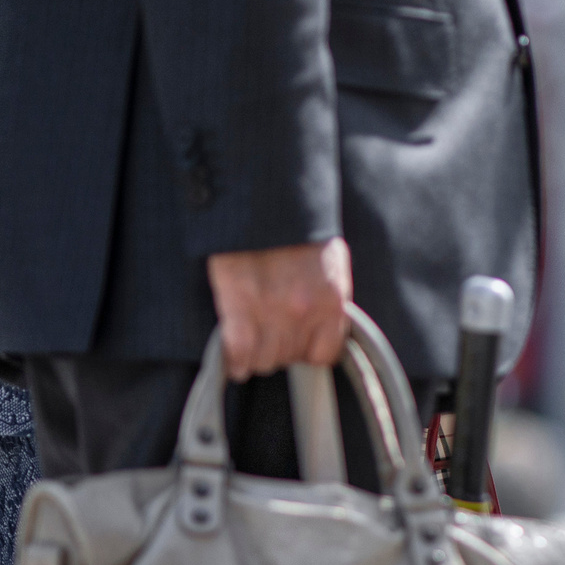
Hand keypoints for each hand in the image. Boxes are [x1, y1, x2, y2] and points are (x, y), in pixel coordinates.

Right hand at [207, 239, 352, 379]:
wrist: (264, 203)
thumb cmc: (296, 231)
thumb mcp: (329, 263)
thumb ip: (327, 298)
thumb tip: (324, 326)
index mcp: (331, 300)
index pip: (324, 355)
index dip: (306, 352)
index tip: (296, 346)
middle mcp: (305, 310)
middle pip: (289, 358)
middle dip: (278, 352)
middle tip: (267, 339)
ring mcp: (271, 310)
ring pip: (264, 360)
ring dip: (255, 357)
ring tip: (249, 347)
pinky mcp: (239, 303)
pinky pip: (238, 351)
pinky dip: (234, 360)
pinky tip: (234, 361)